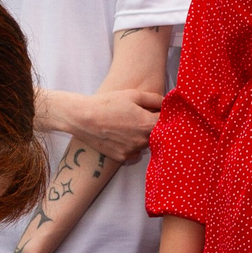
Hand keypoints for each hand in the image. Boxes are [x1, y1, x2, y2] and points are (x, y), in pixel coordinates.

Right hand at [50, 87, 164, 163]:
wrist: (84, 118)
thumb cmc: (108, 103)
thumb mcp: (133, 95)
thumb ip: (155, 99)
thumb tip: (167, 103)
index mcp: (148, 124)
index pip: (168, 123)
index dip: (165, 116)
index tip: (160, 112)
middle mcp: (143, 140)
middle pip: (158, 135)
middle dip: (154, 127)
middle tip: (142, 117)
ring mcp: (133, 151)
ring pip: (146, 144)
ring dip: (143, 136)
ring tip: (128, 125)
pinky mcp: (123, 158)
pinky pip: (135, 152)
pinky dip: (132, 145)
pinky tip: (122, 135)